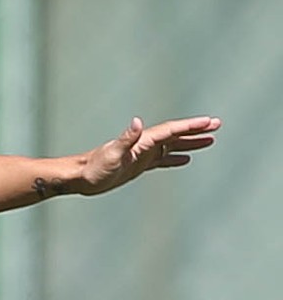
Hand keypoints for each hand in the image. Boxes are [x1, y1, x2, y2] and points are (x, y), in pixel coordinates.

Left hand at [78, 115, 220, 195]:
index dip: (190, 126)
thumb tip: (138, 122)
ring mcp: (142, 155)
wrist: (81, 177)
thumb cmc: (95, 168)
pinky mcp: (138, 165)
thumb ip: (126, 139)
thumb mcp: (112, 154)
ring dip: (190, 142)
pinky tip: (186, 158)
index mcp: (141, 141)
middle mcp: (143, 145)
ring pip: (172, 145)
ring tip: (210, 140)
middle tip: (217, 124)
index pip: (171, 130)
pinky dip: (175, 157)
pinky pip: (163, 160)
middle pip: (175, 134)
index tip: (209, 122)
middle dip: (196, 130)